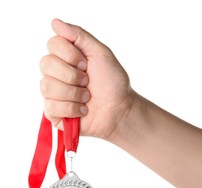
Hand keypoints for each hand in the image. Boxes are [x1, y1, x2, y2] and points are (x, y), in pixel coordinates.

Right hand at [40, 19, 133, 139]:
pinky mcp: (53, 112)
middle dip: (72, 75)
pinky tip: (83, 110)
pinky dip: (72, 109)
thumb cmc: (112, 83)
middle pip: (45, 64)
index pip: (53, 44)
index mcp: (66, 57)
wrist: (119, 110)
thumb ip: (80, 36)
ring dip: (73, 94)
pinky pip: (51, 107)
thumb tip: (55, 22)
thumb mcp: (101, 54)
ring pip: (47, 87)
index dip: (70, 55)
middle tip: (87, 82)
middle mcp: (57, 73)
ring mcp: (53, 93)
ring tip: (87, 98)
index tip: (86, 64)